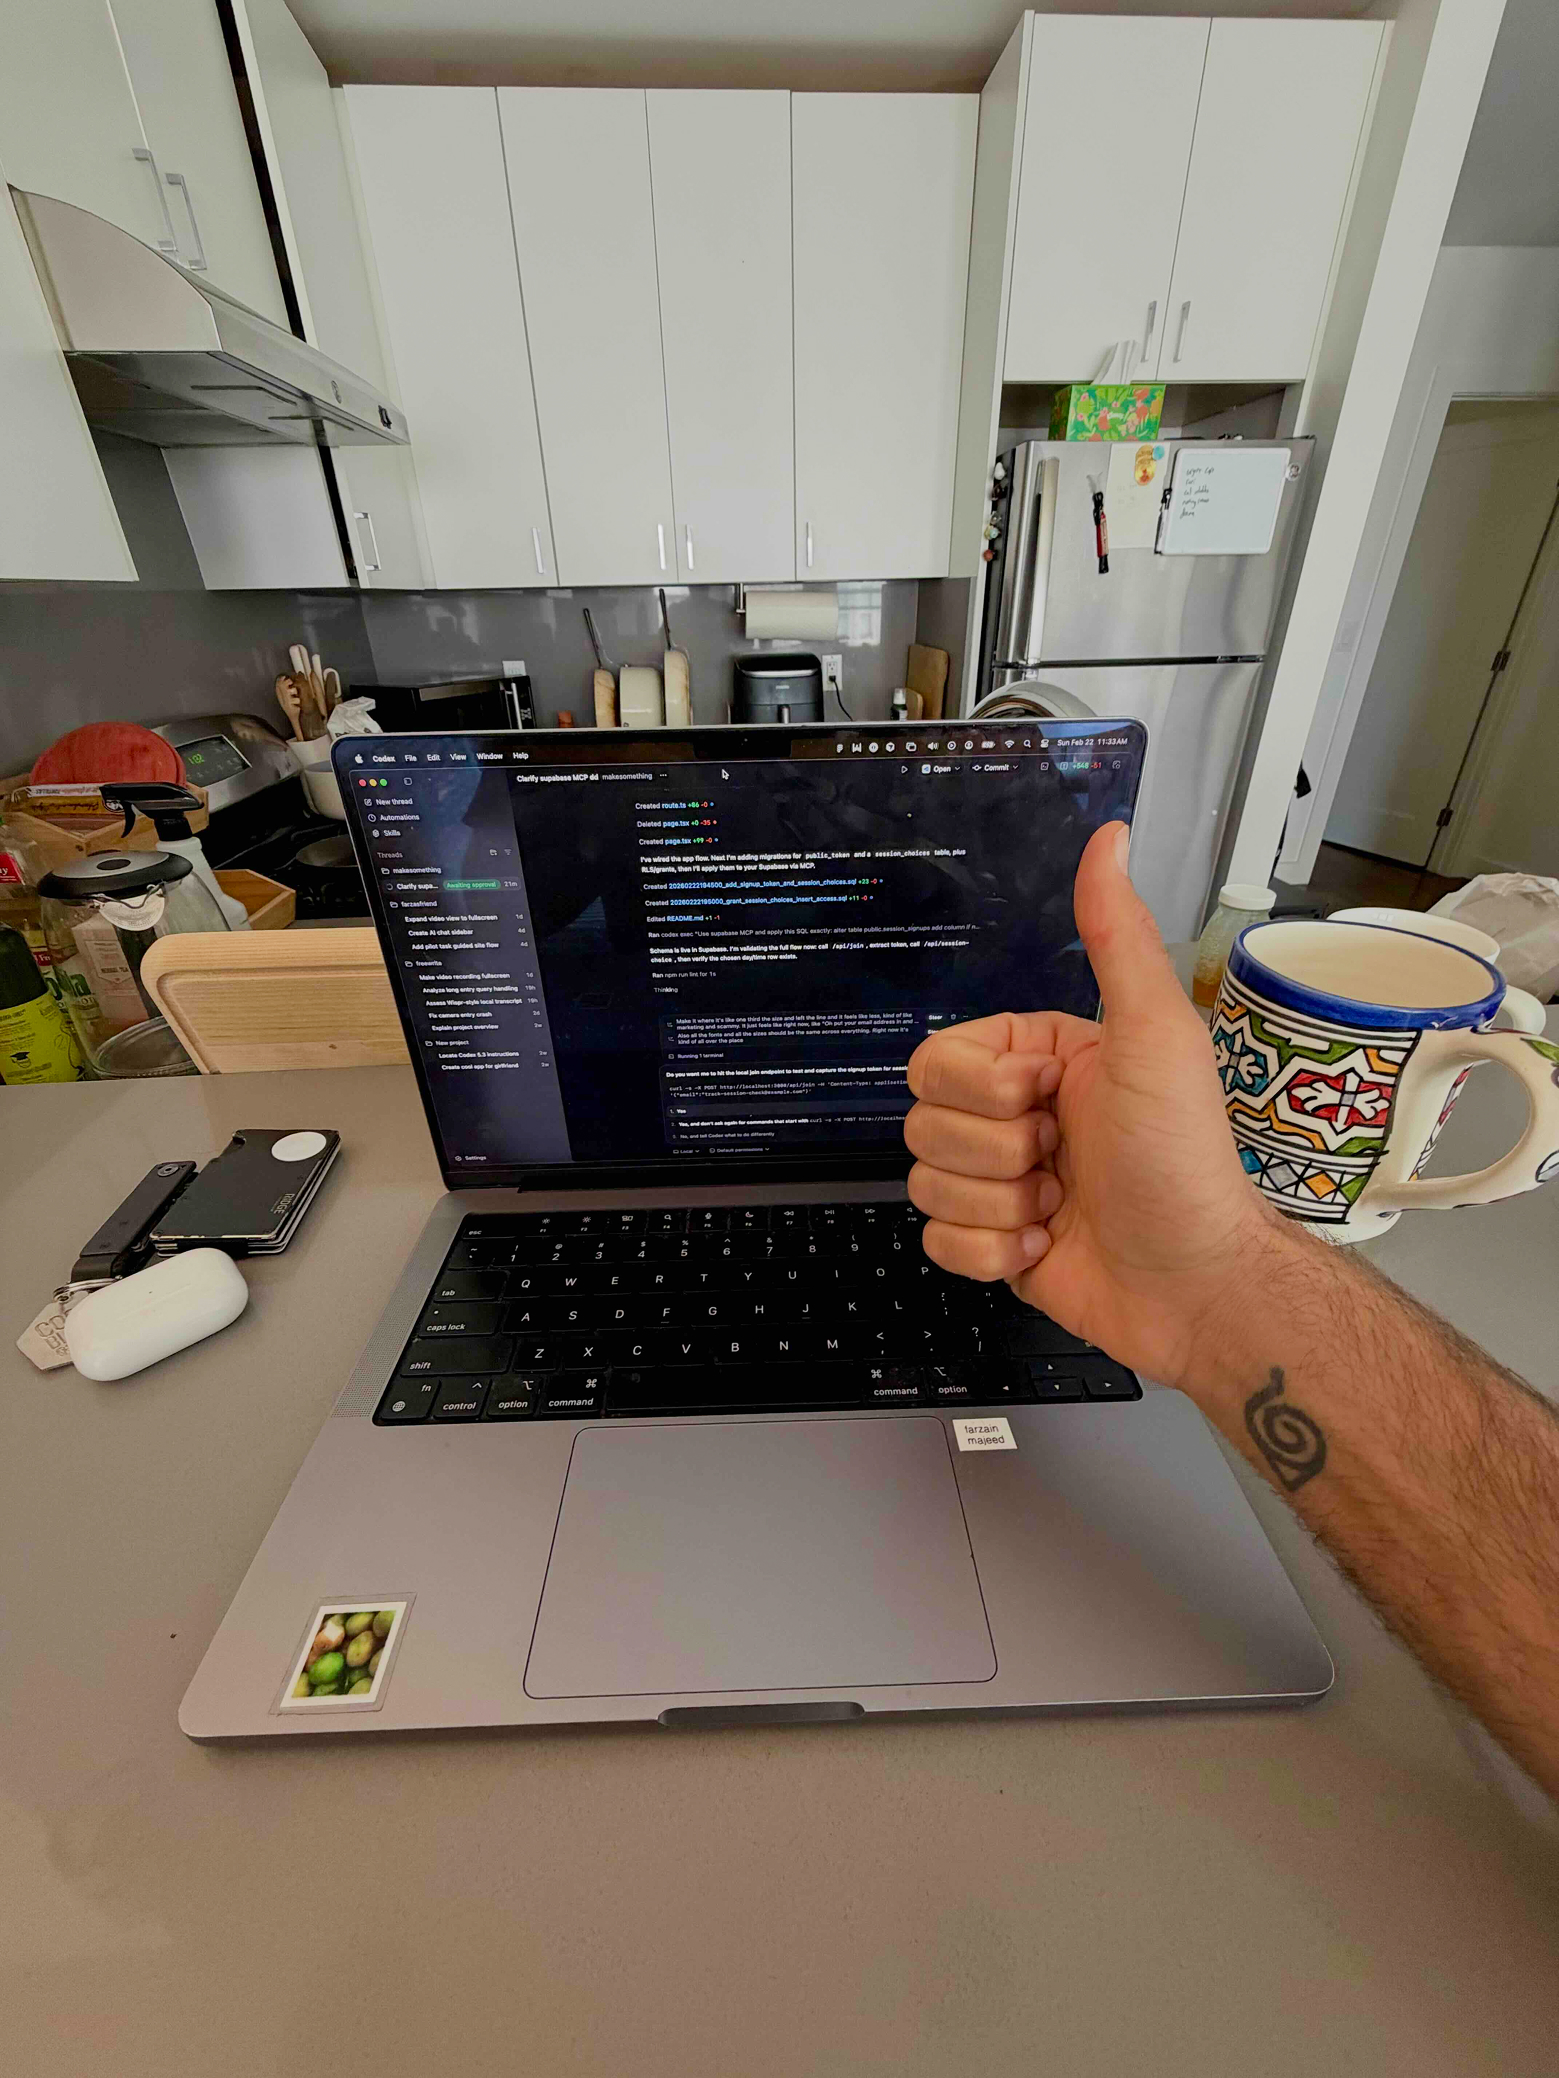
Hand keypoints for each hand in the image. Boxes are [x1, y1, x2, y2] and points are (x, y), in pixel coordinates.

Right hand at [903, 822, 1282, 1387]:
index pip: (940, 1057)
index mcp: (1039, 1057)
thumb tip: (1110, 836)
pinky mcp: (993, 1246)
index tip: (1051, 1098)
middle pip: (924, 1120)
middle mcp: (1015, 1114)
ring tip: (1062, 1209)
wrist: (1196, 1281)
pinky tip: (1046, 1247)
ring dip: (999, 1205)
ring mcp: (1000, 1182)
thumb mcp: (1153, 1034)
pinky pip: (937, 1242)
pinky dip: (992, 1253)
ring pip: (925, 1182)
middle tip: (1062, 1159)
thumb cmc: (1181, 1156)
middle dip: (995, 1152)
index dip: (988, 1088)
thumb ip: (1117, 935)